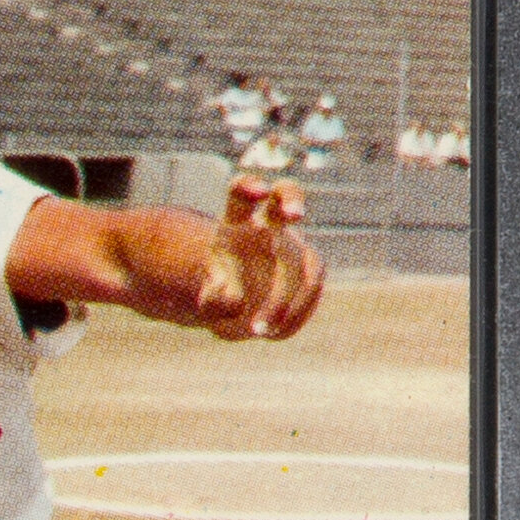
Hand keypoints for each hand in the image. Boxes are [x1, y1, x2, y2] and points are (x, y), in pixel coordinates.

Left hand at [196, 177, 324, 341]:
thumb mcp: (206, 299)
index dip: (249, 187)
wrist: (240, 305)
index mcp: (236, 223)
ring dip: (288, 296)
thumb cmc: (220, 293)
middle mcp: (270, 227)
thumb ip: (213, 300)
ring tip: (258, 329)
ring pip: (305, 259)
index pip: (240, 194)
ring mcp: (295, 247)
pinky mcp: (311, 273)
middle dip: (292, 199)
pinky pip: (313, 289)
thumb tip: (237, 301)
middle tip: (295, 213)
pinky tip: (271, 332)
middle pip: (285, 194)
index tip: (256, 191)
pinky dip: (294, 315)